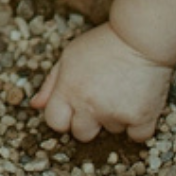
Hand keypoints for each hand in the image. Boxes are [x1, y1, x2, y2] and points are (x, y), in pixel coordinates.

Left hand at [31, 23, 172, 142]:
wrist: (138, 39)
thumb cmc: (101, 45)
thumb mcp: (69, 57)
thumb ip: (51, 84)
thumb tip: (35, 105)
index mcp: (68, 89)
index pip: (54, 122)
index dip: (61, 117)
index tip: (71, 108)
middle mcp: (90, 105)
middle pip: (81, 134)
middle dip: (87, 122)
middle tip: (98, 100)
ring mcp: (115, 114)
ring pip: (111, 131)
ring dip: (114, 118)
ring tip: (120, 91)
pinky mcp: (141, 118)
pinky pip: (137, 137)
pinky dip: (138, 125)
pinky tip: (136, 103)